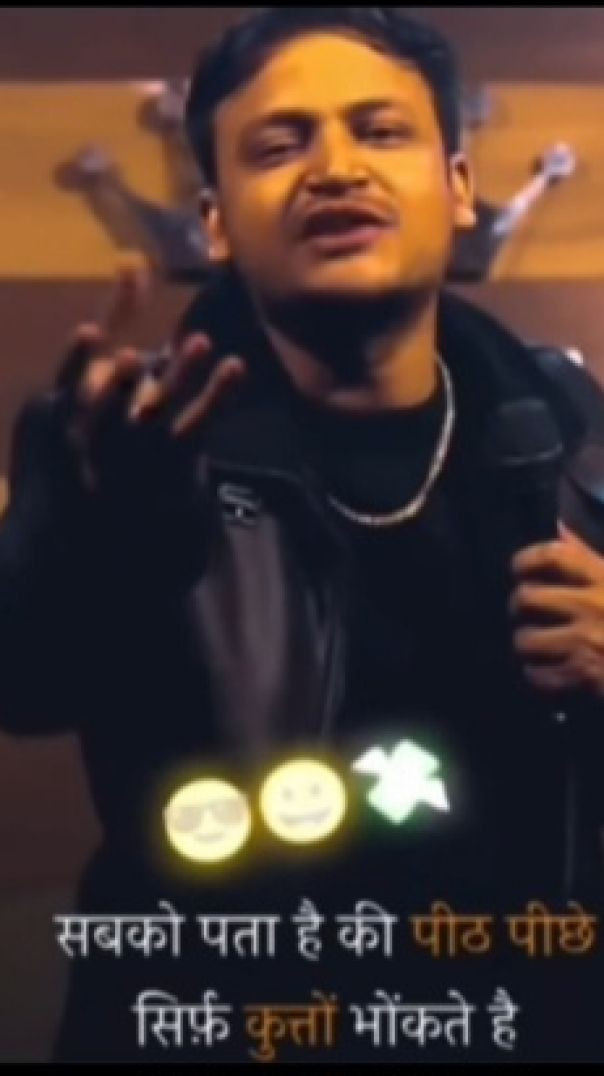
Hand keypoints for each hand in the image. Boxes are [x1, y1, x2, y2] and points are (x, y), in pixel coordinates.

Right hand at [59, 258, 245, 490]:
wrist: (142, 484)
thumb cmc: (121, 406)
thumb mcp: (112, 362)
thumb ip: (121, 312)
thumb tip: (131, 262)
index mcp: (78, 405)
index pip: (73, 380)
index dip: (78, 358)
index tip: (89, 332)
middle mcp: (107, 429)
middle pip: (112, 407)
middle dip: (120, 384)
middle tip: (129, 357)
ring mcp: (146, 445)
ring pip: (160, 411)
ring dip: (179, 376)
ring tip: (199, 341)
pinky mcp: (184, 453)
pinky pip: (203, 422)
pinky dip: (218, 395)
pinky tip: (235, 365)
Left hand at [509, 522, 603, 695]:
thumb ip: (588, 555)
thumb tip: (560, 526)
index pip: (552, 555)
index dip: (525, 560)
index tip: (519, 570)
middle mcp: (595, 605)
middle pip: (528, 598)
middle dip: (517, 607)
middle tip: (521, 614)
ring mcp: (589, 641)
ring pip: (527, 639)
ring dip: (524, 644)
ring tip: (532, 644)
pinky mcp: (586, 675)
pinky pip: (538, 674)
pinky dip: (536, 675)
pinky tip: (543, 671)